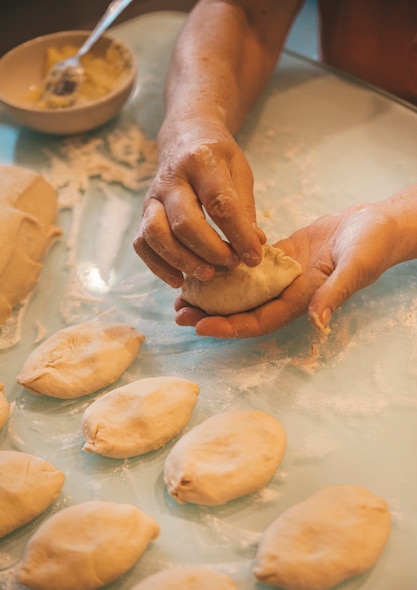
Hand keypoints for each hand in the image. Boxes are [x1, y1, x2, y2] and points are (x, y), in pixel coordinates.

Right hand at [133, 118, 264, 287]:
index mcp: (202, 161)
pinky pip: (142, 243)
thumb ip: (244, 208)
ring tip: (208, 274)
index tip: (254, 257)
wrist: (184, 136)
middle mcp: (172, 178)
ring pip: (157, 234)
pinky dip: (158, 266)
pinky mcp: (143, 213)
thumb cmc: (217, 157)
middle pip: (185, 222)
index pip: (220, 204)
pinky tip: (179, 279)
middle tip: (232, 264)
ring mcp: (153, 196)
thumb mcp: (239, 171)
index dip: (238, 235)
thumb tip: (254, 245)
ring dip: (183, 260)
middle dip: (211, 251)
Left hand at [175, 199, 403, 337]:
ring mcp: (281, 276)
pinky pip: (247, 267)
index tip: (201, 326)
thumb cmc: (371, 246)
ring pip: (241, 291)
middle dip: (211, 315)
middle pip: (242, 311)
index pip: (259, 321)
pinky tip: (203, 264)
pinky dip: (225, 269)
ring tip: (181, 294)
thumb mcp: (355, 267)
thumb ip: (335, 292)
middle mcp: (286, 293)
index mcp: (301, 301)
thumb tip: (316, 319)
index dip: (230, 326)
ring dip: (213, 294)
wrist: (377, 223)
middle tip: (178, 313)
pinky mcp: (280, 258)